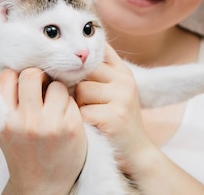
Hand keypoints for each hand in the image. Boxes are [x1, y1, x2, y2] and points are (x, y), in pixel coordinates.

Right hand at [0, 68, 86, 194]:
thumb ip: (6, 101)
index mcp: (3, 119)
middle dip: (39, 77)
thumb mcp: (5, 128)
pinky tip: (66, 116)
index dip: (17, 76)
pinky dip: (70, 103)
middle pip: (32, 74)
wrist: (41, 184)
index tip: (24, 84)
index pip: (7, 76)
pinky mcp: (71, 126)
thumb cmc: (23, 150)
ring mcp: (49, 124)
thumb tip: (15, 64)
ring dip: (58, 89)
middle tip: (43, 87)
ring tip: (56, 104)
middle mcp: (24, 121)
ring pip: (56, 84)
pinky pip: (72, 98)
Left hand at [75, 44, 156, 175]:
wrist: (136, 153)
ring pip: (81, 89)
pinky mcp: (115, 115)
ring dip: (78, 105)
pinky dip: (81, 121)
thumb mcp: (114, 93)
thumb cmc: (117, 122)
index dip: (83, 56)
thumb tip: (67, 57)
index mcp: (123, 72)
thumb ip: (98, 75)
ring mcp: (122, 97)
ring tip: (89, 116)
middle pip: (85, 70)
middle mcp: (125, 81)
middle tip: (78, 101)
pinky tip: (91, 127)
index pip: (100, 49)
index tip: (71, 63)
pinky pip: (83, 111)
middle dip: (76, 85)